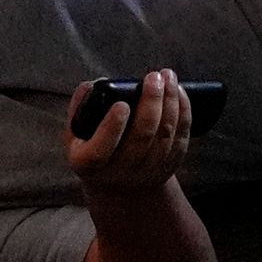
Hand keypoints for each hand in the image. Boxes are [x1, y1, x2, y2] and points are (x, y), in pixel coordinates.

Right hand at [67, 69, 196, 197]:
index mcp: (88, 164)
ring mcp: (146, 171)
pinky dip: (183, 113)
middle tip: (153, 77)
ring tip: (169, 77)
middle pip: (141, 137)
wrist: (119, 185)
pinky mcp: (169, 166)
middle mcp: (119, 171)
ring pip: (164, 135)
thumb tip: (91, 85)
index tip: (122, 104)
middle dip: (150, 102)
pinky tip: (180, 93)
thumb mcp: (77, 135)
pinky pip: (180, 138)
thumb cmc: (95, 150)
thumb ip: (80, 109)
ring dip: (170, 102)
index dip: (112, 128)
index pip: (100, 150)